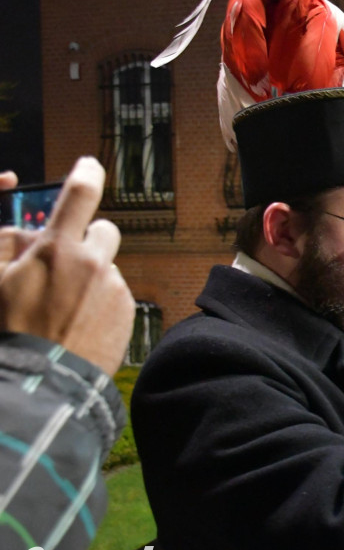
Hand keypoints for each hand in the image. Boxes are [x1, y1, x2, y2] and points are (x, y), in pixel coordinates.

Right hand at [0, 157, 135, 375]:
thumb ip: (9, 249)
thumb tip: (27, 235)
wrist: (45, 384)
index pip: (80, 194)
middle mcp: (93, 262)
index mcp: (57, 249)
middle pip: (103, 230)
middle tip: (66, 263)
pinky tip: (79, 325)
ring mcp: (113, 287)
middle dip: (87, 240)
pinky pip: (115, 295)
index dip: (86, 174)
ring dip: (91, 277)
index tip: (89, 166)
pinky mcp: (127, 311)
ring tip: (65, 309)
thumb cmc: (10, 333)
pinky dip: (100, 303)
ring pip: (107, 267)